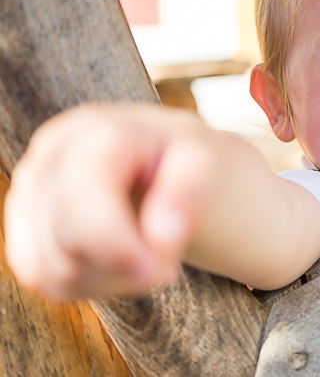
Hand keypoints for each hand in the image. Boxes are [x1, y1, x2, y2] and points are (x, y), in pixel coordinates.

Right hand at [4, 104, 216, 299]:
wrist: (169, 164)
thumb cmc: (186, 161)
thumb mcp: (205, 162)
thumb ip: (189, 192)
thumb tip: (162, 237)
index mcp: (94, 130)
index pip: (83, 206)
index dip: (121, 252)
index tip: (169, 271)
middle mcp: (48, 154)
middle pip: (65, 245)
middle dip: (122, 269)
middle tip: (165, 263)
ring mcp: (27, 188)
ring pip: (48, 270)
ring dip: (107, 279)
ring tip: (143, 253)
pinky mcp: (21, 224)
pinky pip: (40, 277)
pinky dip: (85, 283)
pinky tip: (117, 261)